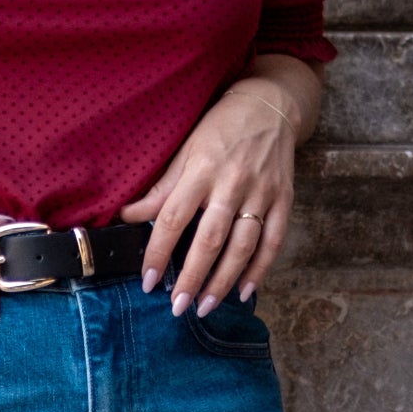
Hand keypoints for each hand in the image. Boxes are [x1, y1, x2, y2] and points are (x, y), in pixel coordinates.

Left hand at [121, 75, 306, 314]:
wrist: (271, 105)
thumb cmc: (220, 127)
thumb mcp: (186, 149)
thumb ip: (162, 188)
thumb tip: (128, 217)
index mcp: (202, 169)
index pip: (174, 218)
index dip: (158, 252)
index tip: (148, 282)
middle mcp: (232, 183)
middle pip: (210, 239)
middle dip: (192, 277)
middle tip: (177, 307)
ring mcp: (262, 193)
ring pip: (243, 246)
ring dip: (223, 281)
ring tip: (205, 306)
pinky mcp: (284, 199)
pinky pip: (273, 241)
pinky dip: (261, 269)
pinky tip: (245, 292)